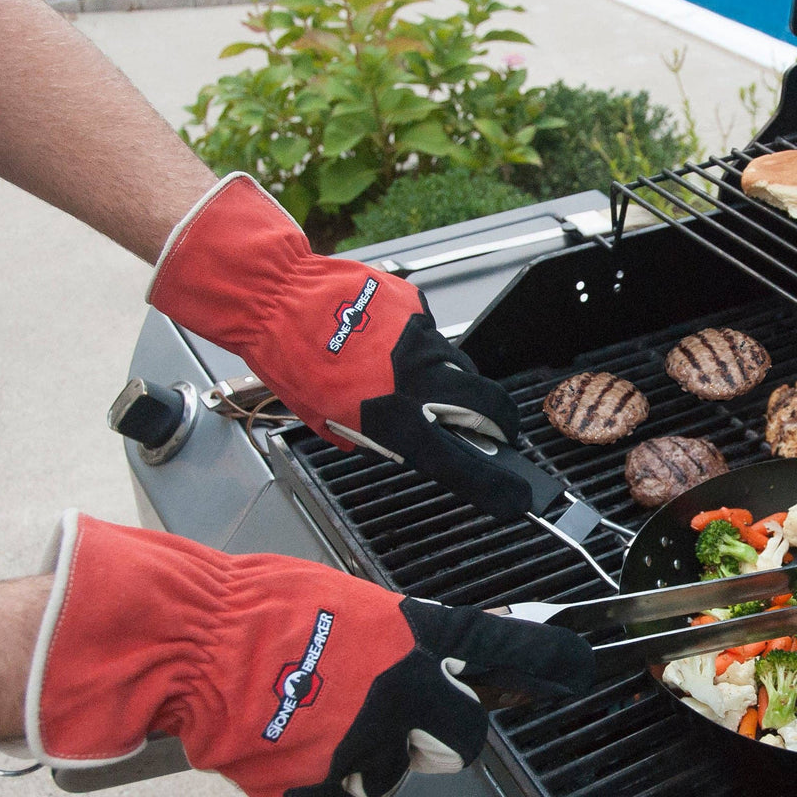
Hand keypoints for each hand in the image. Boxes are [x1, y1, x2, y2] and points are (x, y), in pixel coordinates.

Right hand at [25, 513, 593, 796]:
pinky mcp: (322, 782)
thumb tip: (401, 659)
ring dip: (366, 756)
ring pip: (391, 769)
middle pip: (465, 739)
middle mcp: (403, 689)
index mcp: (410, 633)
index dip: (550, 660)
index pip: (499, 644)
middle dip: (448, 740)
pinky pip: (332, 790)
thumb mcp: (342, 605)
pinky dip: (309, 776)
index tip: (583, 671)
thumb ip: (388, 640)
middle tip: (406, 726)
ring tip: (315, 718)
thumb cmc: (255, 607)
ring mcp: (366, 740)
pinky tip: (282, 739)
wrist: (191, 643)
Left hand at [148, 173, 530, 517]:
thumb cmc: (294, 363)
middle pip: (488, 406)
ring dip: (451, 381)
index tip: (517, 497)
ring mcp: (424, 338)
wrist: (279, 299)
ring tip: (412, 377)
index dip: (496, 487)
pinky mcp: (418, 307)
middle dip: (501, 423)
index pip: (462, 464)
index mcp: (395, 418)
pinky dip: (418, 346)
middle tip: (500, 431)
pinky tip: (387, 344)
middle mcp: (420, 378)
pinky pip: (432, 336)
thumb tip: (409, 442)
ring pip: (459, 368)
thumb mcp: (333, 423)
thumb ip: (381, 436)